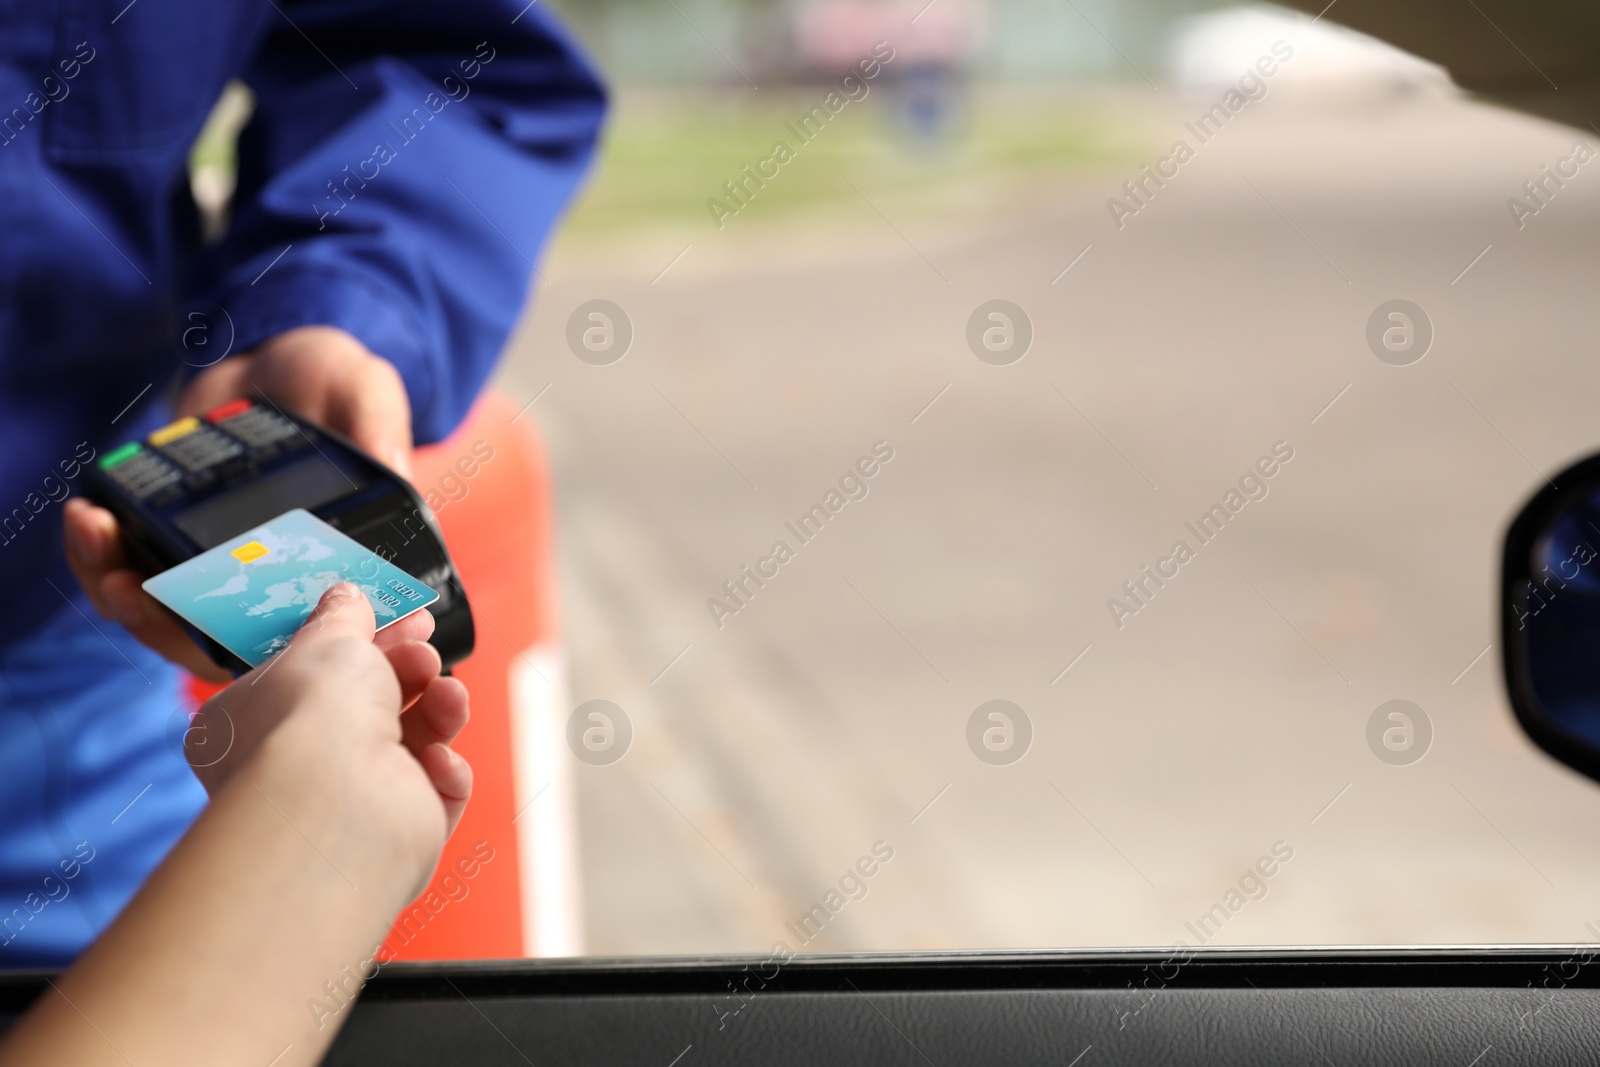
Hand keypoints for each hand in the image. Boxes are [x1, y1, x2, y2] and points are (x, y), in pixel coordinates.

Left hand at [64, 325, 413, 677]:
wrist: (269, 353)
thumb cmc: (329, 378)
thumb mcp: (364, 386)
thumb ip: (377, 420)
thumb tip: (396, 466)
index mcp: (327, 563)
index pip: (296, 629)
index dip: (254, 642)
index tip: (207, 621)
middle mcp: (267, 576)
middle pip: (209, 637)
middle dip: (158, 621)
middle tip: (127, 584)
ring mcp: (211, 561)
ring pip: (159, 612)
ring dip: (114, 587)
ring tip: (95, 531)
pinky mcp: (165, 535)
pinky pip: (125, 568)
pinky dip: (98, 553)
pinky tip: (88, 513)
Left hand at [194, 583, 471, 858]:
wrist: (342, 804)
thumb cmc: (312, 719)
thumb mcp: (327, 640)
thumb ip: (342, 616)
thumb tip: (346, 597)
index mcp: (253, 722)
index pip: (308, 674)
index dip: (356, 640)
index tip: (395, 615)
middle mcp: (298, 765)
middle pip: (369, 703)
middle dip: (407, 669)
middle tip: (425, 646)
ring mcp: (350, 801)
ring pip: (413, 742)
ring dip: (437, 709)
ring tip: (445, 694)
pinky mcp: (397, 829)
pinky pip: (435, 789)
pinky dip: (444, 771)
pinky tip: (434, 762)